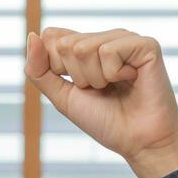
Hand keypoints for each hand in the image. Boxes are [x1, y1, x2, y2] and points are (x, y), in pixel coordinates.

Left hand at [24, 27, 177, 177]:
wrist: (138, 141)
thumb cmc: (104, 121)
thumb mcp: (62, 97)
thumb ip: (39, 70)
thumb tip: (32, 35)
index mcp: (86, 46)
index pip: (52, 36)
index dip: (56, 67)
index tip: (79, 86)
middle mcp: (105, 38)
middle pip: (66, 44)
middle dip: (77, 77)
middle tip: (102, 90)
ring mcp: (126, 38)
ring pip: (84, 48)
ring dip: (95, 79)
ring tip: (117, 87)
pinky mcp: (145, 44)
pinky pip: (108, 51)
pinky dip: (113, 74)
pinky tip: (132, 79)